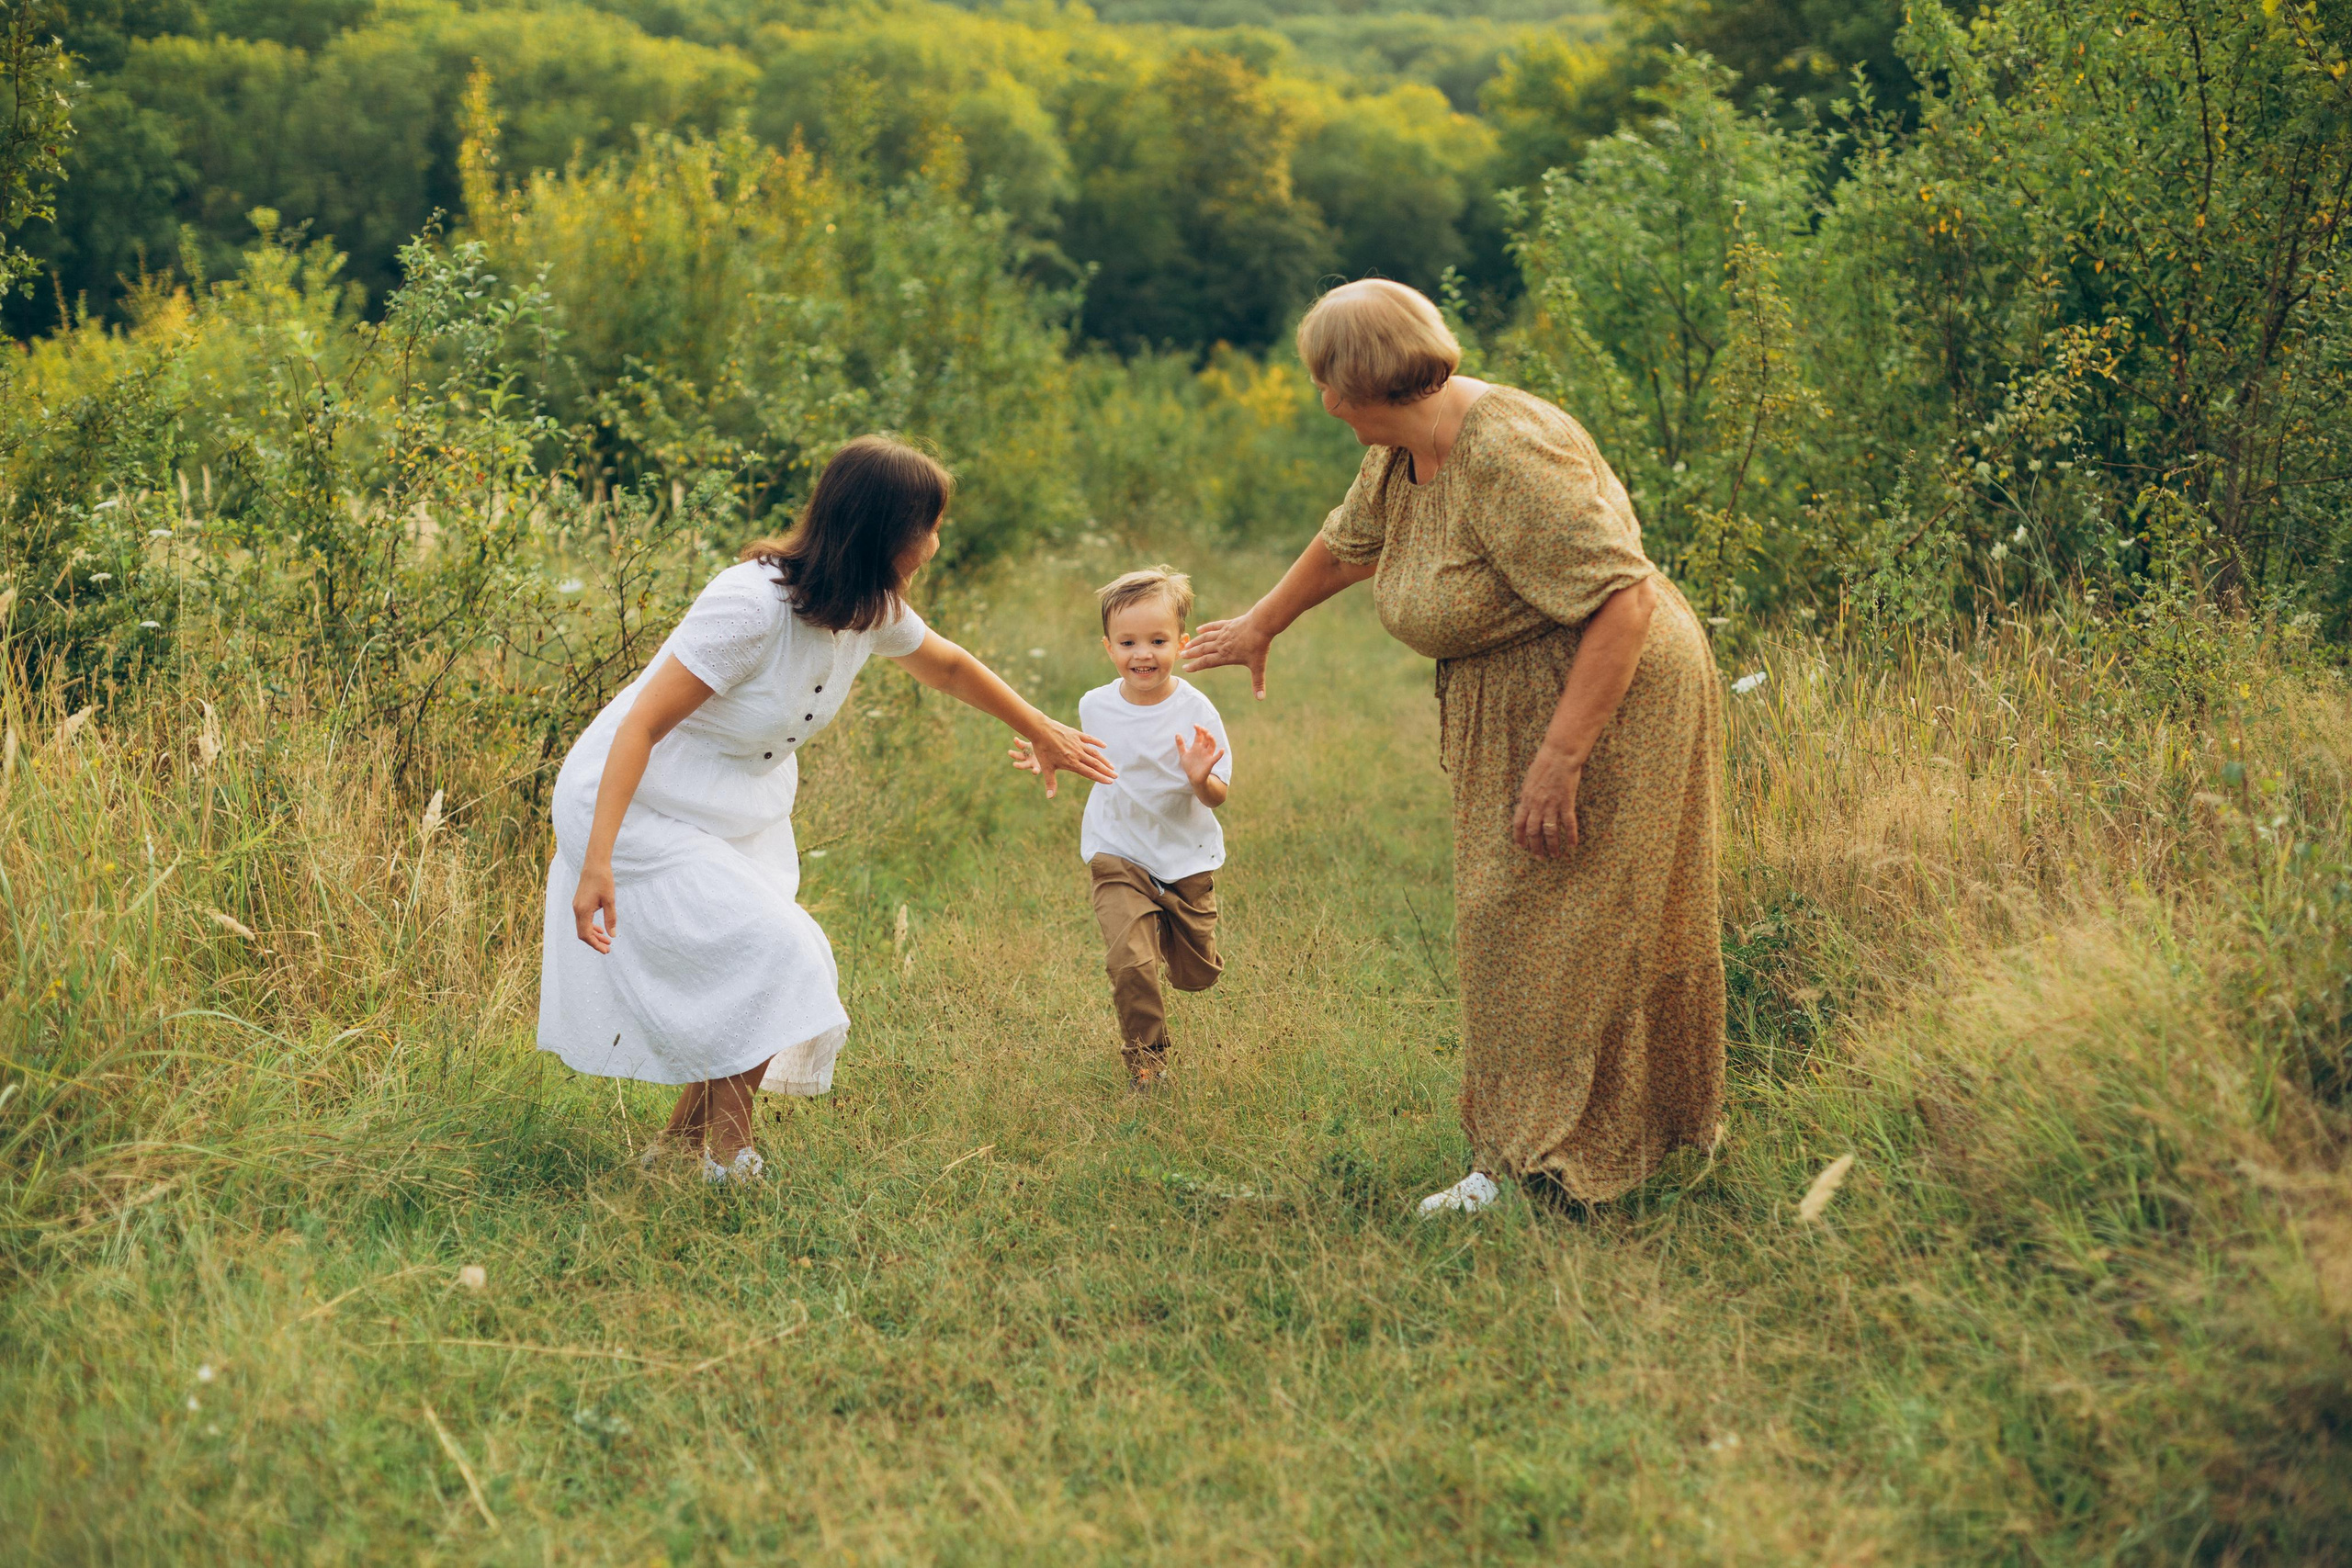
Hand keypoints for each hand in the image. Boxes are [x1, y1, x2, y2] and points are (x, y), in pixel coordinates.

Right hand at [572, 861, 617, 951]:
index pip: (586, 934)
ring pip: (583, 927)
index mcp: (583, 911)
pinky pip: (583, 920)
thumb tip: (612, 935)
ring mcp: (577, 906)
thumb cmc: (603, 880)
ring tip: (607, 940)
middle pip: (583, 933)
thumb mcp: (610, 901)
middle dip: (595, 942)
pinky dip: (591, 927)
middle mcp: (577, 910)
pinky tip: (601, 929)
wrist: (594, 865)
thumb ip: (611, 918)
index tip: (606, 950)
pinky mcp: (579, 903)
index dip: (595, 944)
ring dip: (594, 935)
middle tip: (608, 948)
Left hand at [1011, 719, 1114, 798]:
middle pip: (1095, 764)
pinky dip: (1098, 742)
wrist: (1040, 729)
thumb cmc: (1042, 750)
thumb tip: (1050, 797)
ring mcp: (1078, 743)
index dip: (1101, 778)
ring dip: (1104, 760)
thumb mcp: (1046, 767)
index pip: (1090, 773)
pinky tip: (1105, 746)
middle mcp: (1077, 754)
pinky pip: (1090, 739)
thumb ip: (1051, 783)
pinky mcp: (1076, 734)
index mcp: (1071, 763)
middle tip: (1116, 776)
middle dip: (1106, 771)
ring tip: (1111, 766)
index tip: (1110, 781)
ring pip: (1095, 753)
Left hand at [1174, 724, 1224, 791]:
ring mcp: (1207, 755)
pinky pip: (1216, 757)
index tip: (1195, 725)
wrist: (1192, 777)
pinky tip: (1222, 750)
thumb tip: (1177, 733)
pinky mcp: (1210, 762)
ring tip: (1209, 735)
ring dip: (1212, 740)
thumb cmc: (1189, 766)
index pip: (1200, 735)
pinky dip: (1220, 754)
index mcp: (1197, 746)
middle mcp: (1203, 749)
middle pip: (1207, 738)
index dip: (1198, 730)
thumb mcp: (1183, 754)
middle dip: (1205, 733)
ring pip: (1212, 745)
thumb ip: (1180, 745)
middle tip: (1202, 729)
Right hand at [1184, 611, 1273, 699]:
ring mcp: (1224, 633)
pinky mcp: (1228, 624)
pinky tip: (1199, 630)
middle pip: (1203, 649)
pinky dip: (1206, 628)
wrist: (1261, 624)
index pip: (1206, 662)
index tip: (1186, 668)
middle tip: (1181, 655)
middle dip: (1191, 653)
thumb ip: (1258, 683)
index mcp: (1226, 655)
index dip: (1195, 666)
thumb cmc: (1259, 645)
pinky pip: (1214, 626)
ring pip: (1206, 638)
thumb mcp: (1258, 666)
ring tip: (1187, 645)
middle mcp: (1221, 644)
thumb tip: (1261, 699)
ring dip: (1195, 642)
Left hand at [1511, 744, 1582, 858]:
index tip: (1521, 847)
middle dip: (1535, 847)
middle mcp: (1537, 805)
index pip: (1519, 823)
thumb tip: (1524, 805)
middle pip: (1533, 832)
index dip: (1519, 837)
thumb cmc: (1543, 764)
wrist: (1559, 755)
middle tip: (1539, 857)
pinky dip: (1571, 835)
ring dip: (1552, 846)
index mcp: (1526, 799)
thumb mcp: (1528, 781)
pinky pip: (1568, 823)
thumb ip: (1526, 795)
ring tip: (1555, 856)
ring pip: (1550, 831)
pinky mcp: (1566, 803)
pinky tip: (1573, 845)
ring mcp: (1552, 805)